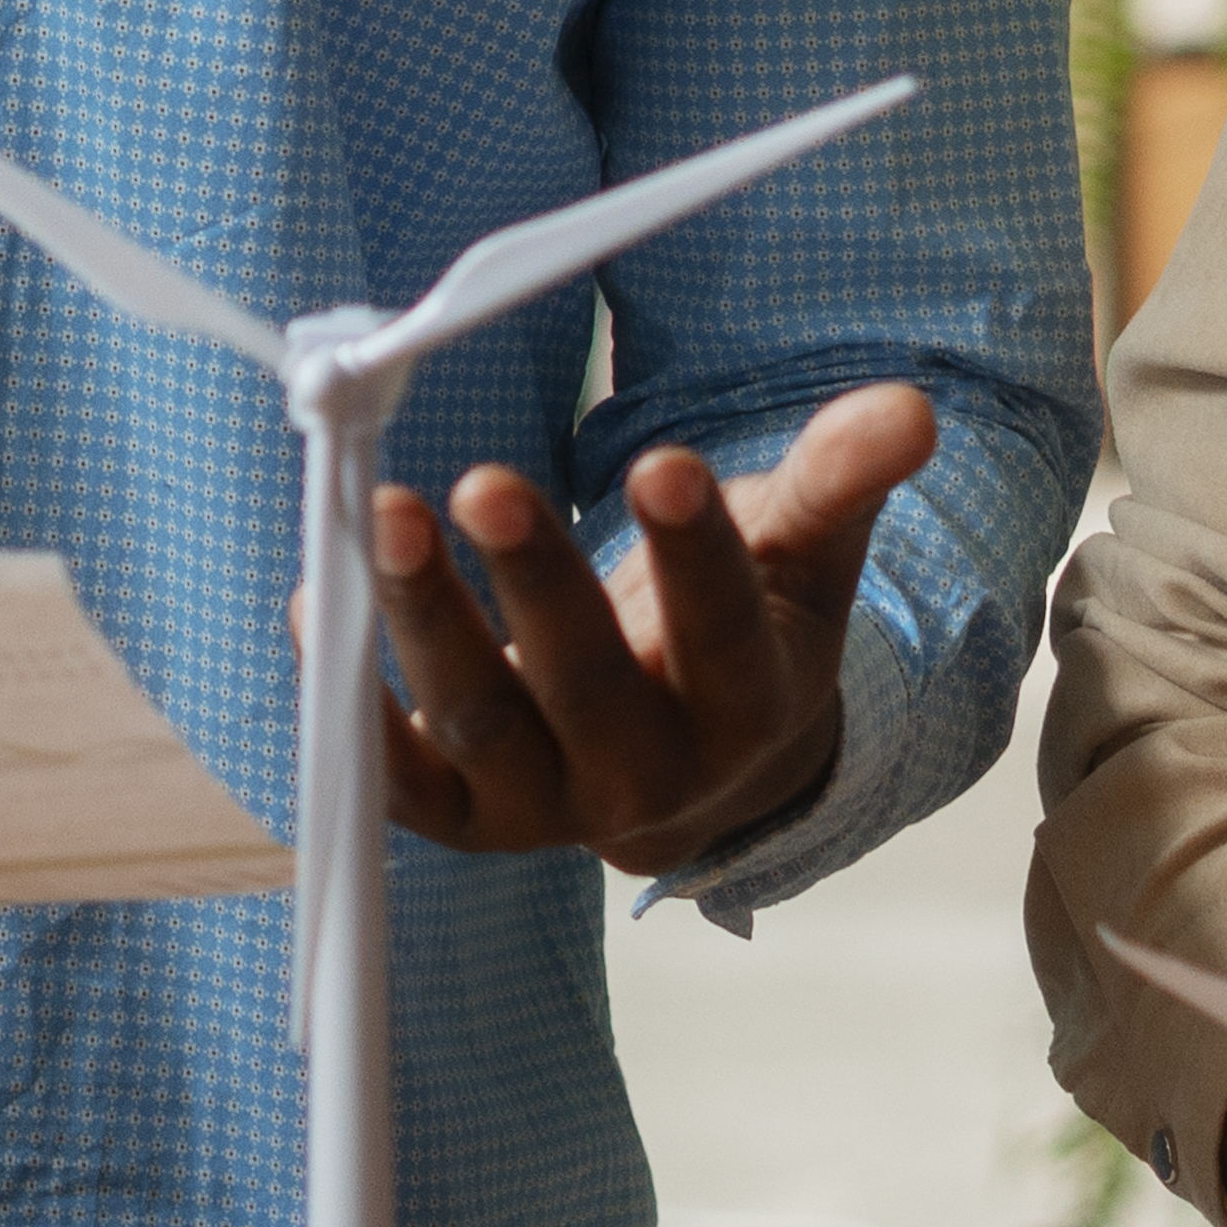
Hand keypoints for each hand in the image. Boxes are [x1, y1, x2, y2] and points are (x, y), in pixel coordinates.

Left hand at [362, 381, 931, 882]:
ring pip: (483, 721)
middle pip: (590, 685)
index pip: (727, 631)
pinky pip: (403, 780)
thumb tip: (907, 410)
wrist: (693, 762)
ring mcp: (552, 803)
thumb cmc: (743, 630)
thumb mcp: (801, 555)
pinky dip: (356, 705)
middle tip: (485, 483)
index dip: (694, 553)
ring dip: (425, 620)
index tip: (662, 462)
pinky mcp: (469, 815)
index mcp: (750, 707)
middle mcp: (653, 775)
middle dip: (535, 583)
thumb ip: (839, 480)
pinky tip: (319, 606)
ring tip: (382, 514)